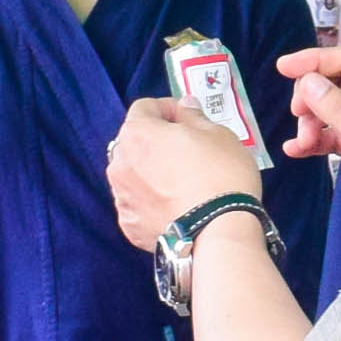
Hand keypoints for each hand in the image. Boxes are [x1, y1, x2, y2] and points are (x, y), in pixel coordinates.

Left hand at [107, 97, 264, 249]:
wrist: (218, 232)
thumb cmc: (220, 176)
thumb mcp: (217, 134)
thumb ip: (193, 116)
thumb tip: (184, 108)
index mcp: (137, 133)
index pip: (145, 108)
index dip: (167, 109)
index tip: (187, 118)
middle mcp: (120, 164)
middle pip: (134, 142)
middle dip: (157, 142)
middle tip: (188, 150)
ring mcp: (122, 198)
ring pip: (134, 175)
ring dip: (152, 172)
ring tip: (184, 182)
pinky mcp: (130, 226)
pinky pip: (139, 204)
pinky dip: (153, 202)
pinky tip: (178, 205)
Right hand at [277, 43, 340, 213]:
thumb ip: (339, 109)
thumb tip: (309, 82)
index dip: (316, 60)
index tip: (284, 67)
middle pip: (337, 82)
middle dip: (312, 98)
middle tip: (299, 117)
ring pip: (331, 108)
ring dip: (311, 122)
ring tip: (303, 142)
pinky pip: (333, 133)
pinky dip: (315, 139)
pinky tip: (298, 150)